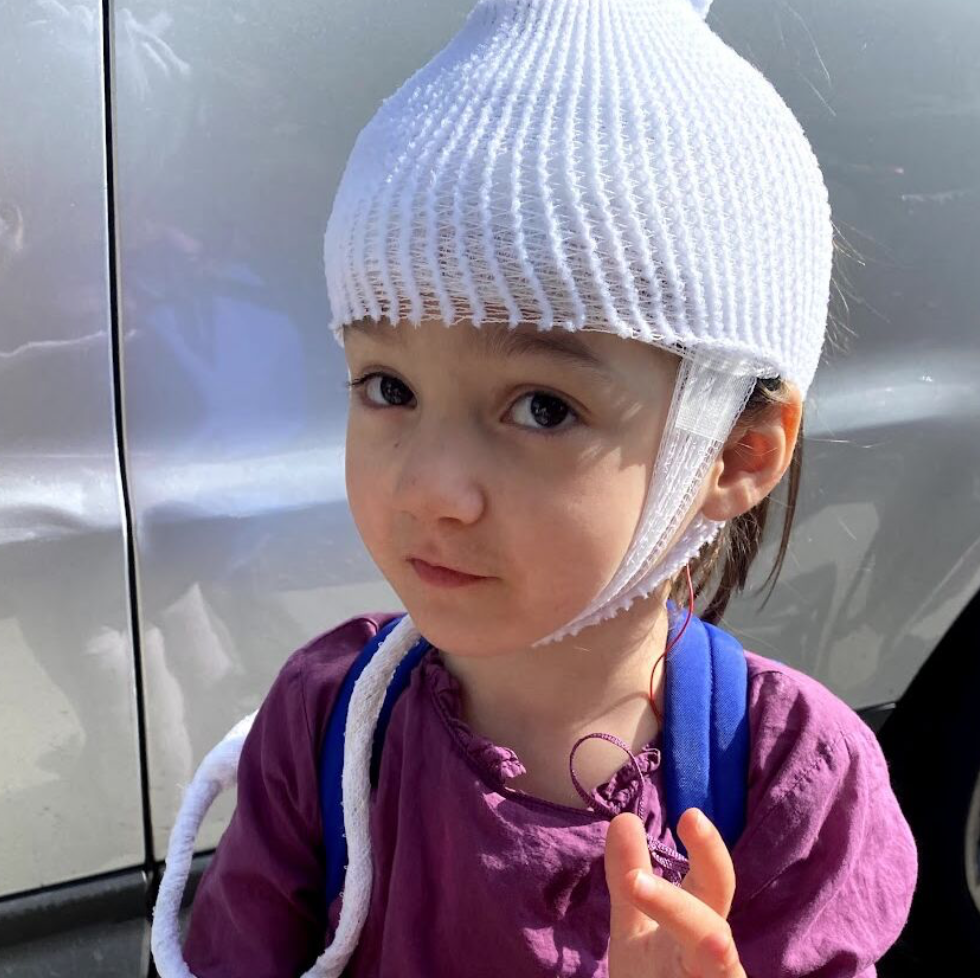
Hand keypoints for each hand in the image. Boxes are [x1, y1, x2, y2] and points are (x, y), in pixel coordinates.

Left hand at [604, 807, 746, 977]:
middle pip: (713, 936)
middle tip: (650, 877)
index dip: (708, 852)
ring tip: (697, 938)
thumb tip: (623, 817)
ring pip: (720, 973)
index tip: (689, 815)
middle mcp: (718, 966)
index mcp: (700, 932)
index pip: (713, 886)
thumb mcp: (636, 931)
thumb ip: (630, 880)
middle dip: (680, 910)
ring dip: (706, 957)